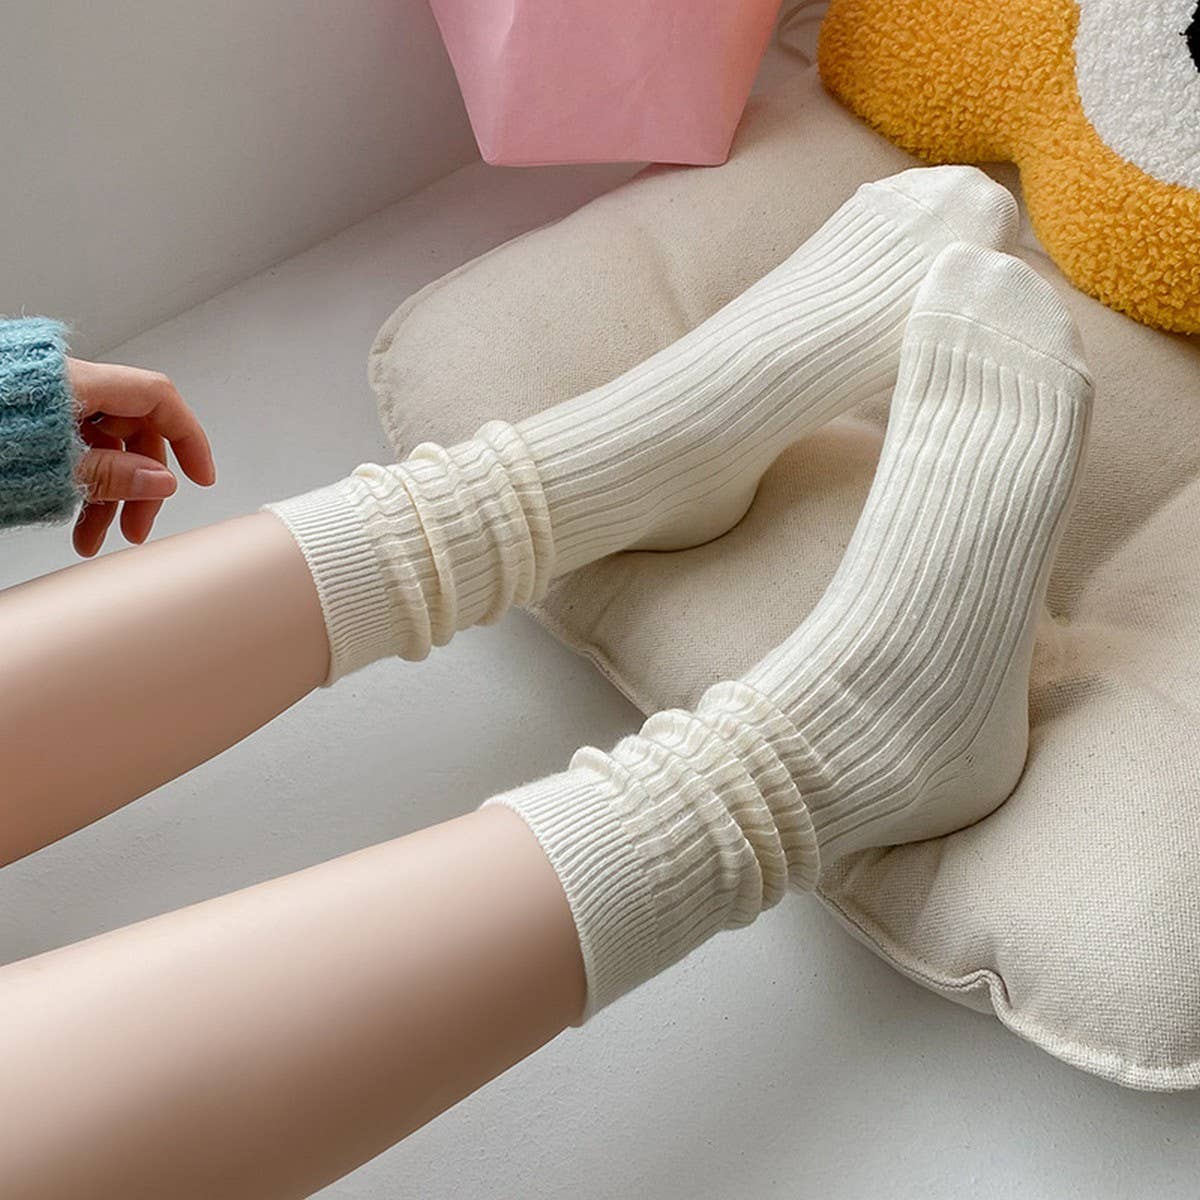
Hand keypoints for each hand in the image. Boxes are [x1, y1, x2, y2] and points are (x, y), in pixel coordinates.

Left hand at [67, 359, 216, 556]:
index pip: (157, 399)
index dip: (188, 438)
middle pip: (134, 432)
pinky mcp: (34, 425)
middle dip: (141, 485)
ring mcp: (50, 406)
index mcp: (78, 382)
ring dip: (108, 497)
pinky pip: (75, 452)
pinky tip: (78, 520)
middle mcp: (69, 388)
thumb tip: (162, 482)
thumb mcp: (50, 464)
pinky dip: (81, 487)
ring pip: (103, 449)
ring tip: (96, 539)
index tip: (201, 476)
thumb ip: (109, 473)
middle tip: (138, 526)